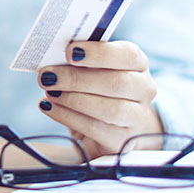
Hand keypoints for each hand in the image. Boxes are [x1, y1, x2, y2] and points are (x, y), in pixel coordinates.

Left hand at [36, 40, 163, 156]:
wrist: (121, 127)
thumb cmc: (103, 91)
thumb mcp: (98, 70)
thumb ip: (83, 62)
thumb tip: (55, 58)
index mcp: (139, 64)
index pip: (128, 55)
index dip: (99, 53)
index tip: (70, 51)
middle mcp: (144, 90)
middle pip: (117, 83)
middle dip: (78, 79)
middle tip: (48, 76)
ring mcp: (137, 117)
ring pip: (110, 109)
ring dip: (74, 99)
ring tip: (50, 93)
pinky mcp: (122, 140)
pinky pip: (96, 128)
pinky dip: (68, 117)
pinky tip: (50, 107)